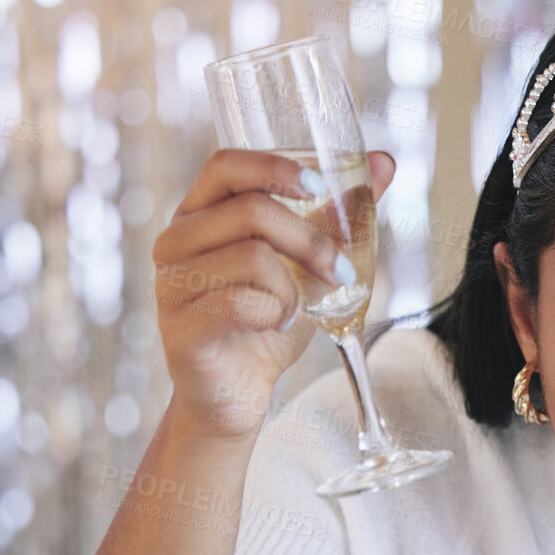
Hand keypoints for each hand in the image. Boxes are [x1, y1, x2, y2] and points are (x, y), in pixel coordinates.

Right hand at [152, 148, 395, 439]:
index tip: (318, 187)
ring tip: (294, 308)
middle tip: (339, 271)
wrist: (237, 392)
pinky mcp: (180, 326)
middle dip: (309, 240)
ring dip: (293, 287)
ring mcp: (172, 283)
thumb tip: (383, 162)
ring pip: (252, 258)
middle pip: (250, 211)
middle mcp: (176, 241)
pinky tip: (274, 326)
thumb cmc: (266, 322)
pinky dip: (274, 314)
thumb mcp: (307, 263)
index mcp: (200, 214)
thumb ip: (337, 214)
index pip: (225, 166)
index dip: (273, 168)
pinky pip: (240, 303)